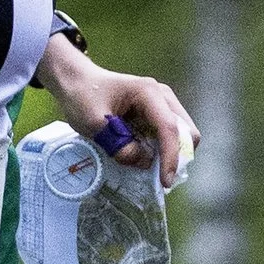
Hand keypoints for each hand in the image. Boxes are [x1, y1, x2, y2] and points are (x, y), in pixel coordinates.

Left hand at [43, 39, 197, 184]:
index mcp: (148, 93)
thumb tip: (145, 163)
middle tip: (160, 178)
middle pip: (186, 131)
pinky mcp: (157, 113)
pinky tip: (145, 158)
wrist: (76, 81)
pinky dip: (163, 150)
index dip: (170, 157)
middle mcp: (162, 96)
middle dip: (178, 157)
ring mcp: (162, 104)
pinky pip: (169, 136)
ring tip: (151, 170)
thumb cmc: (82, 97)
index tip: (165, 182)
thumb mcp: (94, 125)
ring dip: (170, 155)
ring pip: (181, 135)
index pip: (169, 128)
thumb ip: (120, 146)